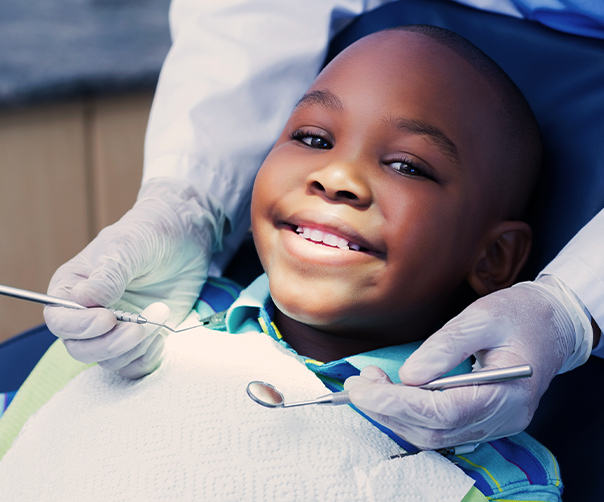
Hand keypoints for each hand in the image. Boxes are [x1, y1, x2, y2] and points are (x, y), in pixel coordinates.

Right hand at [44, 177, 223, 377]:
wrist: (185, 238)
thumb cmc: (149, 234)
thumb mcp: (128, 247)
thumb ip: (108, 275)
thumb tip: (83, 300)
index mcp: (72, 288)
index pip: (60, 320)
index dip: (79, 326)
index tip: (107, 319)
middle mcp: (88, 314)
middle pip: (81, 349)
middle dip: (110, 345)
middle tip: (138, 328)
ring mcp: (115, 329)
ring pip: (110, 361)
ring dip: (136, 347)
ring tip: (159, 314)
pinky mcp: (140, 340)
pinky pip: (134, 366)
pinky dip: (147, 358)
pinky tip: (161, 335)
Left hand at [344, 278, 579, 448]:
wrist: (550, 325)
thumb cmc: (519, 316)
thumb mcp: (482, 317)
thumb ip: (445, 347)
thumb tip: (408, 375)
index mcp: (507, 394)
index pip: (442, 413)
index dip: (397, 403)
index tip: (362, 387)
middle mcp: (502, 419)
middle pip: (433, 431)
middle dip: (387, 410)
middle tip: (358, 383)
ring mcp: (493, 425)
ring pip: (433, 437)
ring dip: (393, 415)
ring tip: (368, 385)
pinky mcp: (482, 420)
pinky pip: (439, 430)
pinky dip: (408, 417)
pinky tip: (389, 396)